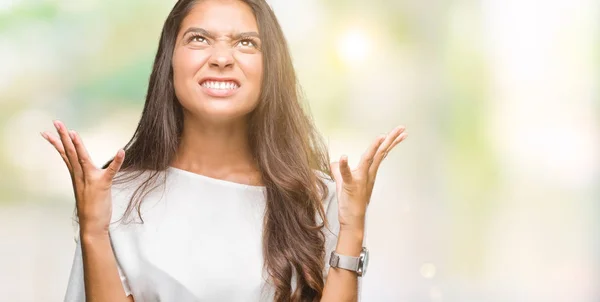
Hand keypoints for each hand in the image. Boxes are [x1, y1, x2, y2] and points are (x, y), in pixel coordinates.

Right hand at [41, 120, 124, 236]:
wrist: (92, 225)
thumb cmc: (91, 207)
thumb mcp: (85, 188)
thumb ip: (83, 176)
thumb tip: (82, 168)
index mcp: (76, 175)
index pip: (66, 155)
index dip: (58, 142)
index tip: (49, 130)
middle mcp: (80, 175)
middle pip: (70, 152)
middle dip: (62, 137)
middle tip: (56, 122)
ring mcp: (90, 180)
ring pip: (82, 159)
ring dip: (78, 145)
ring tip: (73, 132)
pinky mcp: (103, 185)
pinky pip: (111, 171)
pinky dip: (117, 161)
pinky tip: (121, 151)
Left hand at [330, 125, 406, 231]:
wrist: (352, 220)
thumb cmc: (350, 202)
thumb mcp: (343, 182)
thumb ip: (340, 171)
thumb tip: (334, 162)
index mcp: (368, 172)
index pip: (381, 153)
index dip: (389, 142)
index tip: (400, 133)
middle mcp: (367, 174)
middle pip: (381, 153)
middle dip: (391, 140)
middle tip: (402, 128)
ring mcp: (360, 179)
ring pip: (369, 160)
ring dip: (375, 148)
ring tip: (382, 136)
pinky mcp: (349, 186)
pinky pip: (346, 175)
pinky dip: (344, 166)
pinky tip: (344, 157)